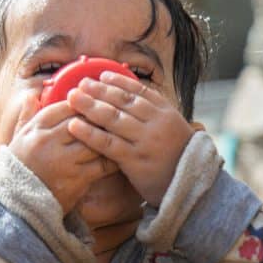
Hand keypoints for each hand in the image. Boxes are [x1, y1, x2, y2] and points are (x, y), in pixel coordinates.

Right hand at [7, 92, 118, 214]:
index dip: (83, 104)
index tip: (94, 104)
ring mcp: (64, 160)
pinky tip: (120, 156)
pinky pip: (102, 164)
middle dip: (100, 119)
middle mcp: (49, 141)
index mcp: (36, 128)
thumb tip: (33, 95)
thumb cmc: (19, 169)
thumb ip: (27, 116)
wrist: (18, 205)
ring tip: (121, 134)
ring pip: (95, 140)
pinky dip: (112, 160)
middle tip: (115, 117)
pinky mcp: (76, 179)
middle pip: (84, 121)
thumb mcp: (17, 139)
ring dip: (109, 138)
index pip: (66, 107)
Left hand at [66, 72, 194, 205]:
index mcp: (166, 112)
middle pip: (123, 101)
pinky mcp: (134, 160)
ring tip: (72, 98)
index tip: (101, 75)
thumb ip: (153, 114)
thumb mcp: (172, 128)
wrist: (190, 186)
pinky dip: (89, 133)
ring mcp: (145, 141)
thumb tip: (129, 97)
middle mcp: (156, 123)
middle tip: (80, 83)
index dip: (119, 81)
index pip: (140, 91)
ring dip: (90, 105)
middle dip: (99, 90)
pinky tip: (74, 126)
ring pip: (113, 118)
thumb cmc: (177, 157)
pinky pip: (107, 143)